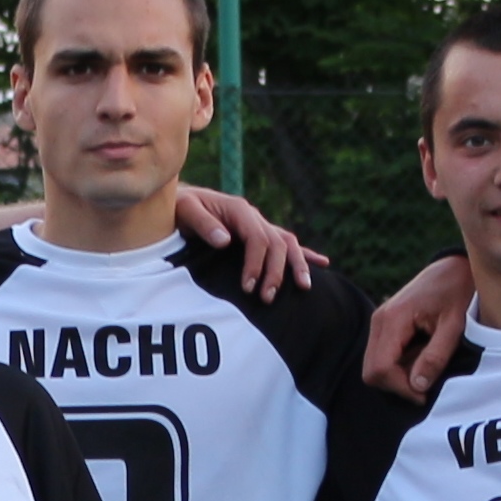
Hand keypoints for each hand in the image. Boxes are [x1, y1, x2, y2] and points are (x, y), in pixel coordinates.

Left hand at [166, 185, 319, 296]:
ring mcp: (260, 225)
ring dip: (297, 265)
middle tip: (267, 298)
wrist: (180, 201)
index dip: (256, 263)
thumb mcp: (185, 210)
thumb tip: (225, 240)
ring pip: (288, 243)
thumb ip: (203, 224)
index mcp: (239, 210)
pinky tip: (321, 264)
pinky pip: (287, 243)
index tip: (248, 287)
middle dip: (275, 272)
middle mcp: (254, 217)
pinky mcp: (260, 233)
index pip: (257, 238)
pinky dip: (304, 254)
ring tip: (304, 287)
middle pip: (276, 244)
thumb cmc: (179, 207)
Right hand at [365, 254, 474, 400]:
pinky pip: (383, 355)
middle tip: (426, 385)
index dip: (400, 387)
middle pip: (371, 371)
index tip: (425, 394)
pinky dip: (400, 364)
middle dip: (397, 385)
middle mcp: (379, 320)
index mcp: (393, 319)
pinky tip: (422, 356)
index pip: (380, 368)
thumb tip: (418, 386)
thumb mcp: (454, 325)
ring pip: (375, 366)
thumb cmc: (458, 291)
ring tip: (428, 366)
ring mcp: (379, 322)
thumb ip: (436, 356)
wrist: (454, 267)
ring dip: (399, 375)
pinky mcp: (385, 325)